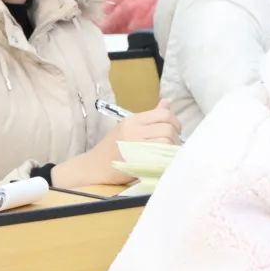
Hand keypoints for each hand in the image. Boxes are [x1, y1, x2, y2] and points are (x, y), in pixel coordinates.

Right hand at [52, 100, 180, 186]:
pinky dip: (166, 159)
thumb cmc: (112, 148)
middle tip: (173, 144)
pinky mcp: (136, 162)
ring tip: (168, 153)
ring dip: (172, 149)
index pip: (163, 115)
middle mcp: (133, 131)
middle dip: (176, 137)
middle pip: (168, 129)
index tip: (175, 131)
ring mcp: (134, 146)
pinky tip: (163, 161)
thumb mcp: (130, 127)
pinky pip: (160, 158)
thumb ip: (150, 117)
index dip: (175, 122)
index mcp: (133, 120)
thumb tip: (167, 103)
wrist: (94, 167)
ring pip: (166, 142)